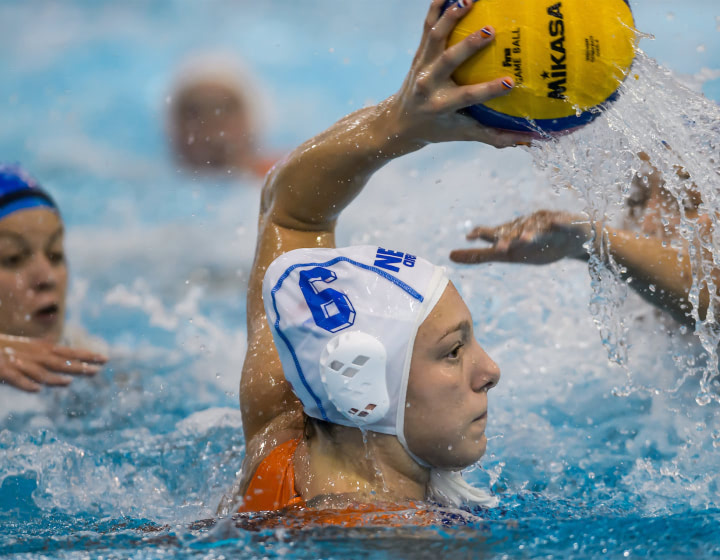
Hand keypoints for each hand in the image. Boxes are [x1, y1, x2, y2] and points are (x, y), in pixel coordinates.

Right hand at [0, 335, 106, 391]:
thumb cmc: (7, 349)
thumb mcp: (30, 349)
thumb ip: (47, 354)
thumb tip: (66, 363)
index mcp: (42, 349)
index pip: (69, 352)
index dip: (87, 355)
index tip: (106, 359)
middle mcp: (34, 355)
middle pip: (60, 362)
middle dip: (78, 366)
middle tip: (98, 370)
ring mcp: (19, 363)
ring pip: (40, 372)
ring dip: (54, 378)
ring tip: (69, 383)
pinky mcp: (3, 371)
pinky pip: (16, 379)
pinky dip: (26, 384)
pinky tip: (37, 390)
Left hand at [385, 0, 530, 147]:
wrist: (398, 121)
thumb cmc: (437, 129)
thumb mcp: (463, 133)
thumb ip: (494, 136)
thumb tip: (528, 140)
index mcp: (441, 105)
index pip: (467, 96)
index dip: (488, 90)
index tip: (511, 82)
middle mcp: (428, 84)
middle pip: (447, 61)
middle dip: (468, 46)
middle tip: (490, 31)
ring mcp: (421, 65)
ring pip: (435, 36)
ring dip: (451, 16)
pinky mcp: (419, 52)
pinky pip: (427, 25)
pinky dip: (436, 6)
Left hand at [450, 210, 592, 264]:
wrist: (575, 237)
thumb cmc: (537, 246)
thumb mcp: (509, 255)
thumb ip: (481, 255)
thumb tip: (449, 256)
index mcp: (513, 236)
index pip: (496, 235)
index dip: (484, 234)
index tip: (469, 236)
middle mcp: (527, 226)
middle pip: (516, 232)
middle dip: (507, 238)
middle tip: (499, 247)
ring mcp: (547, 224)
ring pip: (538, 228)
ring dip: (531, 233)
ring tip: (524, 239)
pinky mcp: (567, 224)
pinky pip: (565, 224)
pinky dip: (560, 224)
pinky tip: (556, 223)